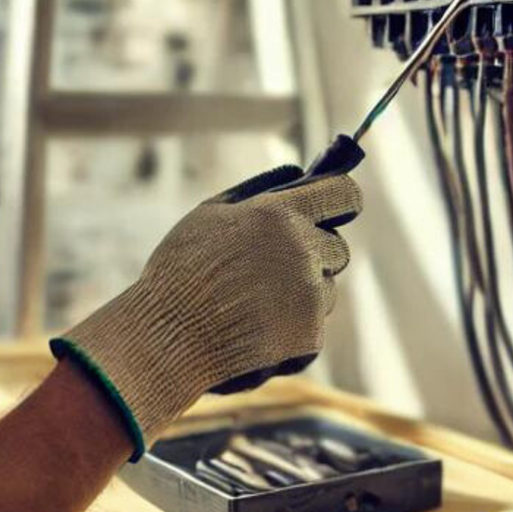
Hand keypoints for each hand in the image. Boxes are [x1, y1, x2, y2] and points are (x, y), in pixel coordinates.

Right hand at [49, 165, 362, 456]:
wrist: (168, 339)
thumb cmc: (182, 271)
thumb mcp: (211, 213)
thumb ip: (259, 189)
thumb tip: (298, 171)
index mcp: (279, 214)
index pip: (344, 194)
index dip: (343, 199)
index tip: (337, 206)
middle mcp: (302, 251)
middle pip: (338, 246)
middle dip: (316, 253)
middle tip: (275, 266)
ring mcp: (310, 296)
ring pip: (327, 288)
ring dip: (304, 292)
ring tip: (255, 302)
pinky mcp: (310, 335)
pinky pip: (315, 324)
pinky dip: (293, 326)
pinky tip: (256, 327)